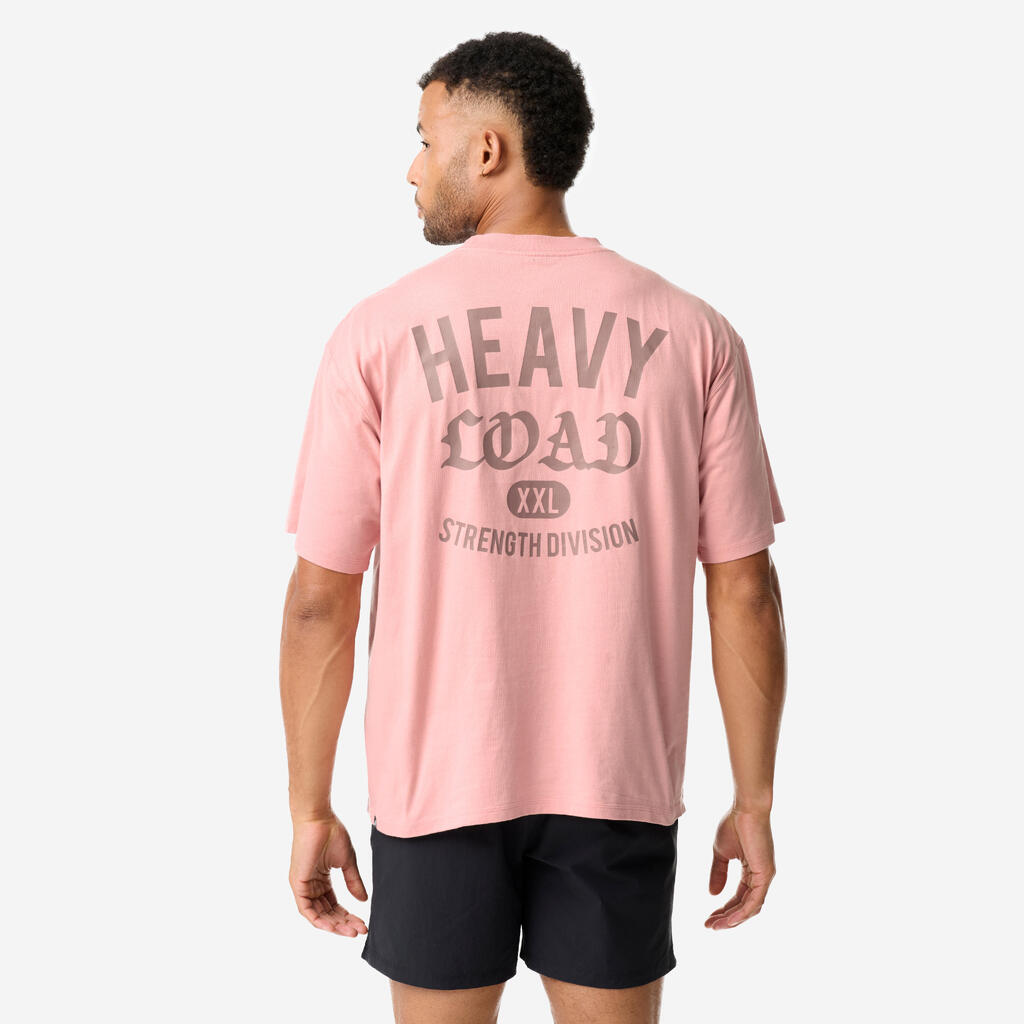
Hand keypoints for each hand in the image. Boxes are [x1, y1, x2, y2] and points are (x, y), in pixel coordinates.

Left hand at [288, 813, 368, 936]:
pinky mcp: (298, 884)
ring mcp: (304, 886)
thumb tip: (363, 900)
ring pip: (317, 915)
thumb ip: (353, 881)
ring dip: (334, 925)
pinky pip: (307, 910)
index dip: (348, 916)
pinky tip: (333, 927)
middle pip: (327, 913)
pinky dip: (319, 920)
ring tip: (351, 932)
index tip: (364, 924)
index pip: (334, 905)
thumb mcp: (347, 861)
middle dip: (344, 924)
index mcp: (321, 880)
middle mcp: (311, 886)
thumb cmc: (332, 833)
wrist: (319, 819)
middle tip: (360, 931)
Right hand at [704, 807, 775, 928]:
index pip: (739, 897)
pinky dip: (741, 913)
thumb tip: (713, 894)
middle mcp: (761, 877)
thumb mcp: (721, 852)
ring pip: (750, 908)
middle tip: (709, 926)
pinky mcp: (765, 875)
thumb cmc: (734, 824)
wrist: (746, 808)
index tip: (708, 918)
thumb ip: (718, 873)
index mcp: (752, 871)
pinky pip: (754, 901)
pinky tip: (727, 920)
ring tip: (715, 926)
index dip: (724, 909)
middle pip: (745, 906)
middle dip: (726, 918)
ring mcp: (765, 877)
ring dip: (732, 919)